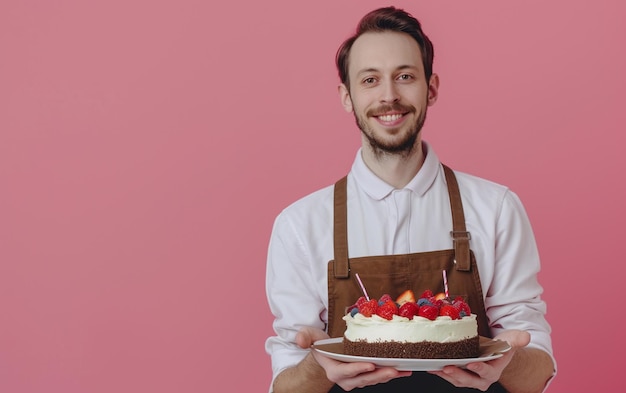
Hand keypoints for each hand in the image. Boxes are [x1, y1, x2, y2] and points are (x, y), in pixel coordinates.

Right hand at [296, 327, 411, 390]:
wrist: (327, 355)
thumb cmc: (320, 345)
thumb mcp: (310, 337)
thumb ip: (305, 337)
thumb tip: (300, 340)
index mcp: (333, 370)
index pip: (345, 372)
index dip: (358, 369)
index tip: (370, 364)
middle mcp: (345, 379)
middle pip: (364, 379)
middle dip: (379, 375)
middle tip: (393, 369)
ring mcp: (356, 380)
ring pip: (373, 380)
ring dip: (388, 376)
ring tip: (402, 370)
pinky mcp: (366, 377)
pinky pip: (379, 377)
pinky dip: (391, 374)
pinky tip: (404, 370)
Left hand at [428, 330, 529, 391]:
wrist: (493, 353)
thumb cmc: (501, 347)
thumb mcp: (509, 341)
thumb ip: (516, 339)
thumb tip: (526, 337)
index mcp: (494, 371)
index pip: (487, 372)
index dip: (479, 369)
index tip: (471, 364)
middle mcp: (481, 378)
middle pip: (468, 380)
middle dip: (457, 374)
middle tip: (447, 367)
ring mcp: (469, 378)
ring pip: (456, 379)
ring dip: (445, 374)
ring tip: (435, 367)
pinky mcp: (459, 375)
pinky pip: (448, 375)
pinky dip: (438, 372)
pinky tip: (430, 366)